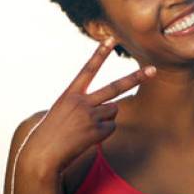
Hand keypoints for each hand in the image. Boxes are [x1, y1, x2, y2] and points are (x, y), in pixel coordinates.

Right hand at [19, 37, 156, 176]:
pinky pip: (111, 127)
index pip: (88, 69)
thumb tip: (111, 109)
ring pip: (113, 110)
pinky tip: (87, 138)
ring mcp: (90, 116)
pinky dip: (103, 132)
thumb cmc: (49, 135)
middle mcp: (82, 102)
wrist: (41, 155)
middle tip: (153, 70)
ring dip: (105, 118)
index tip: (113, 39)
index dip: (101, 53)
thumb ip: (83, 105)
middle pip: (115, 87)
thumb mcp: (61, 113)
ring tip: (85, 128)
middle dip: (136, 78)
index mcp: (69, 94)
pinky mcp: (96, 130)